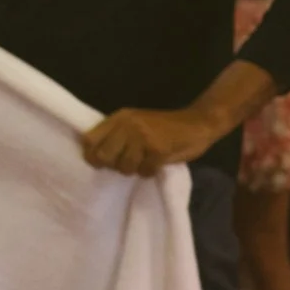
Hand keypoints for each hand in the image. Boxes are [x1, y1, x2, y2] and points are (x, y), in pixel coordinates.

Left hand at [81, 107, 225, 175]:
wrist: (199, 123)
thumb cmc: (165, 126)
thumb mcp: (136, 123)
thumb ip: (117, 134)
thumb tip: (97, 156)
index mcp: (120, 118)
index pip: (90, 140)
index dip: (92, 155)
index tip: (102, 162)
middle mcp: (128, 125)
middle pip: (104, 156)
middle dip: (113, 165)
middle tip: (127, 164)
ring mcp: (143, 137)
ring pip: (124, 167)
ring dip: (134, 170)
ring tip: (145, 162)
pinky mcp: (158, 150)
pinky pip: (145, 171)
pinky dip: (150, 172)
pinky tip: (157, 163)